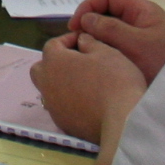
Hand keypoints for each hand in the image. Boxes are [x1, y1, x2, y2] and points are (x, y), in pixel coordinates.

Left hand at [29, 29, 147, 145]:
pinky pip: (60, 107)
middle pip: (42, 68)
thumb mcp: (107, 52)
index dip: (68, 39)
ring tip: (85, 83)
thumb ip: (90, 42)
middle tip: (79, 62)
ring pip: (49, 89)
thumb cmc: (115, 80)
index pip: (53, 44)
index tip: (86, 40)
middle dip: (56, 62)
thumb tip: (81, 41)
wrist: (122, 123)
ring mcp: (53, 106)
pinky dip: (69, 101)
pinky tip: (88, 102)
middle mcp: (47, 84)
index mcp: (54, 62)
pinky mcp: (62, 124)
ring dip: (61, 83)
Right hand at [66, 0, 164, 81]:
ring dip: (97, 41)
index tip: (75, 26)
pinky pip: (116, 48)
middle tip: (78, 44)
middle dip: (90, 25)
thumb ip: (110, 28)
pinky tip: (100, 65)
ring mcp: (139, 38)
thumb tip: (85, 19)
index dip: (87, 7)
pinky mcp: (138, 55)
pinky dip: (105, 52)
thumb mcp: (136, 43)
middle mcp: (139, 21)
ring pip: (109, 33)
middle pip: (106, 14)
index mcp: (140, 10)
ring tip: (87, 56)